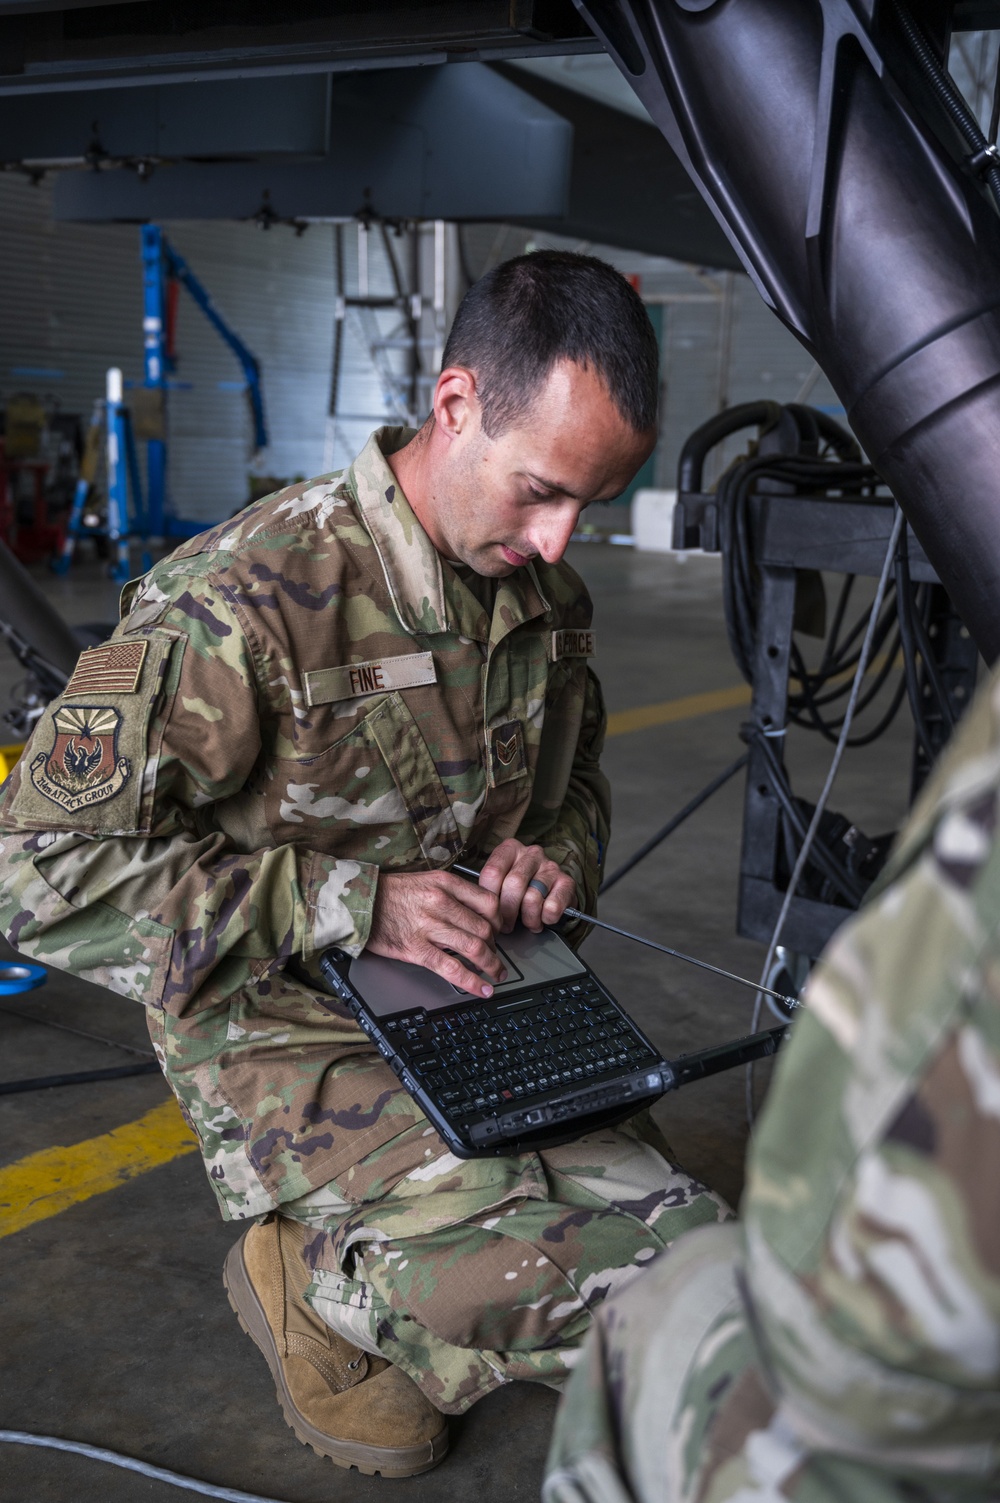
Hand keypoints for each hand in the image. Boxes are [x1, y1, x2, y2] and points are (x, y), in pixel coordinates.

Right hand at [368, 870, 505, 997]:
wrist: (359, 903)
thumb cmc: (390, 893)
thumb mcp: (425, 881)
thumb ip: (452, 894)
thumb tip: (476, 915)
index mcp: (445, 883)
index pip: (489, 903)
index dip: (499, 922)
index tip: (499, 931)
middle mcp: (440, 902)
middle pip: (484, 928)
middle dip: (495, 947)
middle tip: (495, 955)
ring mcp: (429, 926)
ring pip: (474, 948)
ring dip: (491, 965)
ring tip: (496, 973)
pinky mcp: (416, 949)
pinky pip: (451, 968)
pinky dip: (472, 981)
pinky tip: (482, 989)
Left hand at [476, 840, 575, 933]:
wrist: (551, 892)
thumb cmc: (521, 889)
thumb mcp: (501, 883)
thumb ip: (490, 890)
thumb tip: (478, 909)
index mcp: (510, 848)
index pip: (493, 872)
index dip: (489, 898)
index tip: (490, 913)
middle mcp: (532, 853)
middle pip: (513, 884)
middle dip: (507, 912)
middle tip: (506, 925)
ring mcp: (550, 866)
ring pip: (532, 897)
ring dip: (528, 918)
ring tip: (528, 922)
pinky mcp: (567, 882)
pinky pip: (552, 907)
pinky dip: (546, 918)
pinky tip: (544, 917)